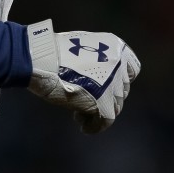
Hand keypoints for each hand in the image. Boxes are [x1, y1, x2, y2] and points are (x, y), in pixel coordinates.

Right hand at [26, 20, 140, 133]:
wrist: (41, 57)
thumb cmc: (52, 51)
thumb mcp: (83, 46)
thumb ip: (97, 60)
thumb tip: (98, 78)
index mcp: (116, 47)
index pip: (133, 70)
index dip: (120, 81)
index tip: (107, 87)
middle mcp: (119, 64)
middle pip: (121, 91)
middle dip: (107, 98)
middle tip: (88, 100)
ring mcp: (112, 83)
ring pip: (114, 107)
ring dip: (98, 112)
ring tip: (79, 113)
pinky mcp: (102, 102)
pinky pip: (105, 121)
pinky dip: (94, 126)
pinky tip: (83, 126)